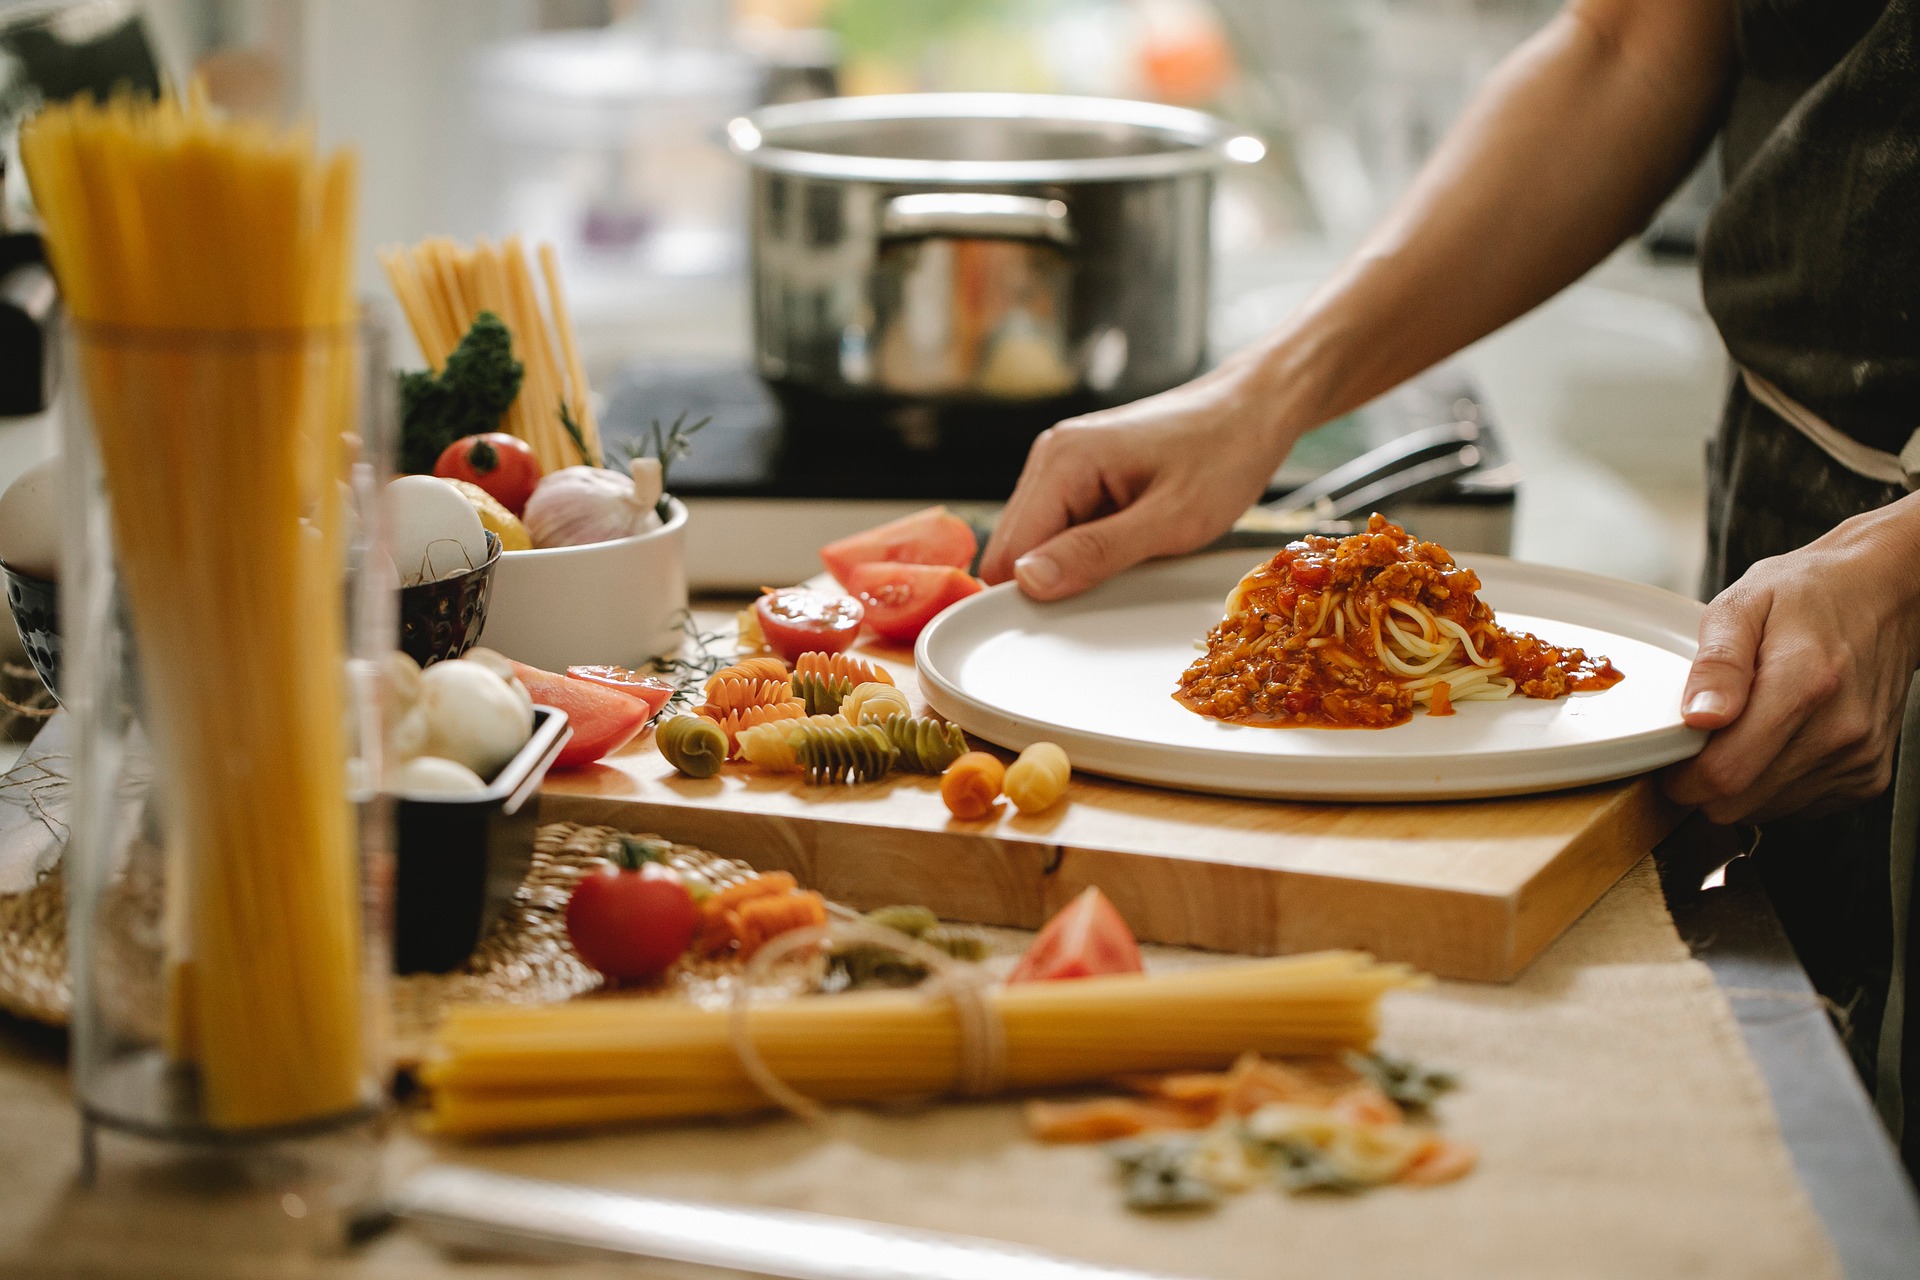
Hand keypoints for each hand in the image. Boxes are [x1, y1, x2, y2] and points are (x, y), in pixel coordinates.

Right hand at [980, 358, 1293, 599]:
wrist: (1255, 408)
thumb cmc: (1225, 454)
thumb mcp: (1171, 519)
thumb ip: (1097, 552)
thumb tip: (1027, 581)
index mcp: (1063, 460)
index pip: (1009, 551)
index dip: (1031, 594)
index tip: (1073, 619)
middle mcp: (1052, 456)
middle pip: (1015, 548)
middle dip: (1053, 579)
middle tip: (1115, 587)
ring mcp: (1064, 463)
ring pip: (1039, 541)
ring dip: (1074, 564)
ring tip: (1133, 557)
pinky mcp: (1082, 474)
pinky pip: (1064, 528)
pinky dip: (1089, 548)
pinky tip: (1131, 543)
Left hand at [1664, 494, 1919, 823]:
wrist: (1884, 595)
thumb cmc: (1809, 595)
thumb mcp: (1742, 606)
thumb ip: (1716, 664)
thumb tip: (1698, 717)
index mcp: (1803, 683)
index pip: (1724, 774)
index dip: (1681, 778)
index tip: (1669, 760)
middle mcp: (1838, 729)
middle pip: (1738, 803)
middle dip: (1702, 785)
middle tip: (1699, 744)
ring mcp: (1858, 757)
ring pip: (1764, 811)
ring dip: (1740, 786)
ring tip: (1745, 732)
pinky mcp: (1869, 775)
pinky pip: (1798, 807)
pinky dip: (1774, 786)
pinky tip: (1778, 742)